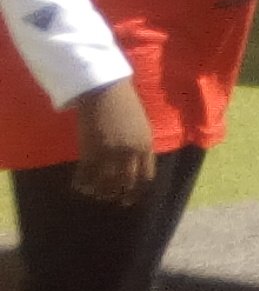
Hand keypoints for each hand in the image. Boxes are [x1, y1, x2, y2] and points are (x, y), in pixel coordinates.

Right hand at [70, 82, 153, 205]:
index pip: (146, 176)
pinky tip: (79, 186)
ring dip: (100, 192)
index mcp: (145, 146)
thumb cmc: (124, 104)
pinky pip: (86, 175)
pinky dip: (82, 183)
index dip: (138, 191)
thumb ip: (140, 145)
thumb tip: (135, 163)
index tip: (130, 199)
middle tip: (111, 199)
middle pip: (126, 183)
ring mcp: (109, 153)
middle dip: (119, 194)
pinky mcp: (90, 150)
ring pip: (105, 183)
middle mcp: (129, 153)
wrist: (104, 90)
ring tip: (95, 193)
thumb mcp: (141, 125)